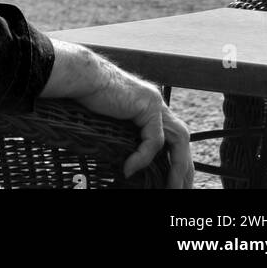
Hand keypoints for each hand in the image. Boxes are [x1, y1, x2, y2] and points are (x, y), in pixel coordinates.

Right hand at [41, 40, 193, 188]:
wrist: (82, 77)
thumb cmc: (89, 98)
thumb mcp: (114, 122)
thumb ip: (129, 136)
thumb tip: (130, 168)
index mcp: (150, 106)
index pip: (173, 137)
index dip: (177, 161)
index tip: (174, 183)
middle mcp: (157, 103)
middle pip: (182, 139)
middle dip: (183, 167)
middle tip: (179, 190)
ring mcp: (154, 102)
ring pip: (178, 140)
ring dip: (176, 167)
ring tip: (168, 188)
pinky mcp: (147, 106)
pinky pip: (153, 141)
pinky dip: (142, 158)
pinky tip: (128, 169)